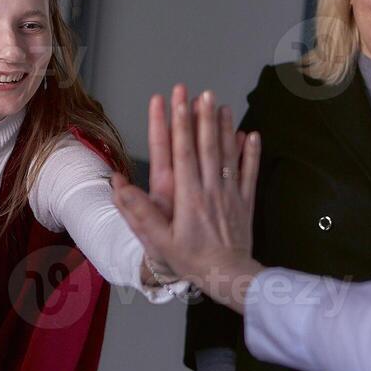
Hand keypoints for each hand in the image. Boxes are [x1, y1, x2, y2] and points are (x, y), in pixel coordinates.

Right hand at [112, 84, 262, 311]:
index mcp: (188, 197)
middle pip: (207, 147)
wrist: (229, 277)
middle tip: (202, 92)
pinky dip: (251, 153)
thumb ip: (139, 212)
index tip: (178, 103)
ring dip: (225, 129)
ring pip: (229, 155)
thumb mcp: (159, 241)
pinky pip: (250, 173)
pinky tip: (251, 134)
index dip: (180, 126)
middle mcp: (210, 190)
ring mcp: (231, 194)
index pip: (183, 154)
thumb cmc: (191, 260)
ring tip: (223, 105)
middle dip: (203, 118)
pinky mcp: (246, 202)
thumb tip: (118, 186)